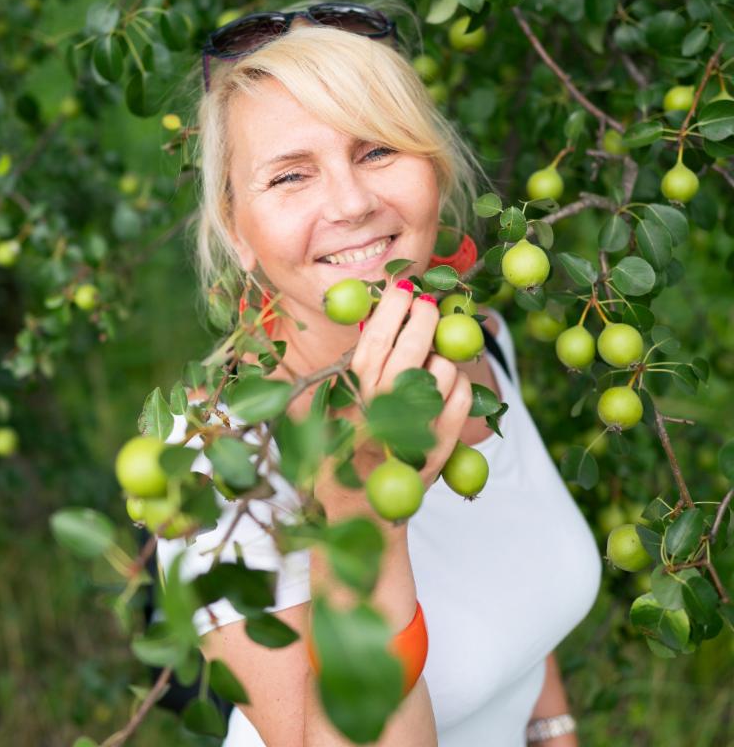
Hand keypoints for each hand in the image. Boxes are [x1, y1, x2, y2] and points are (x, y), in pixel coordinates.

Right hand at [346, 279, 472, 487]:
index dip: (392, 308)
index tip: (403, 285)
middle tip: (428, 305)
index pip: (374, 338)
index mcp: (353, 394)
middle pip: (413, 347)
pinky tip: (449, 385)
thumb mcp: (332, 410)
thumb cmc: (344, 452)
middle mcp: (383, 407)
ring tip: (433, 359)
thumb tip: (371, 324)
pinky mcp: (440, 446)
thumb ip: (347, 371)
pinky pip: (461, 398)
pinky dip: (460, 385)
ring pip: (443, 370)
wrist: (361, 509)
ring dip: (443, 356)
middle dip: (424, 317)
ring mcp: (414, 427)